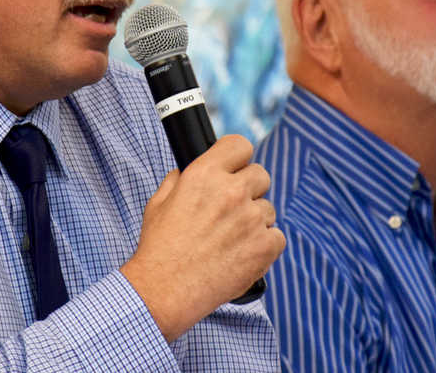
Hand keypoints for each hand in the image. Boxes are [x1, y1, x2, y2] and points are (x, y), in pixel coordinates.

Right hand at [119, 134, 285, 341]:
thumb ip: (178, 179)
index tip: (235, 168)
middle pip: (261, 175)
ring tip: (231, 240)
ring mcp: (251, 219)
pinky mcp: (264, 247)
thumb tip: (186, 172)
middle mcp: (231, 192)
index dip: (237, 157)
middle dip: (248, 190)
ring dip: (255, 221)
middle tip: (232, 210)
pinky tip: (242, 254)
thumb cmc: (159, 248)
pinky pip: (276, 236)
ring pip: (268, 209)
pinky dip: (264, 246)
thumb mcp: (159, 202)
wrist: (165, 289)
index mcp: (204, 174)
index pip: (240, 145)